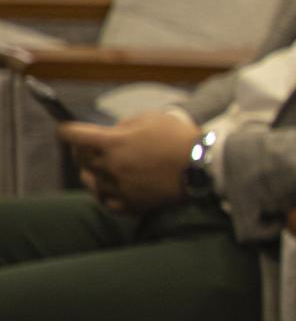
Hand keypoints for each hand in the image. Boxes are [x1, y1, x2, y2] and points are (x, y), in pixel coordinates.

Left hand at [58, 112, 198, 214]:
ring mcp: (121, 187)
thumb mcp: (151, 118)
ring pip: (92, 182)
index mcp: (114, 142)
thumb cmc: (179, 137)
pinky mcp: (133, 203)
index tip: (65, 130)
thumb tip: (110, 133)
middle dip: (80, 150)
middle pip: (81, 159)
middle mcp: (112, 166)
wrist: (204, 165)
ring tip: (99, 169)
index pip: (73, 136)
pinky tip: (109, 189)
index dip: (66, 130)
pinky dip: (105, 195)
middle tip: (87, 147)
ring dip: (92, 173)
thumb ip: (124, 124)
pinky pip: (108, 203)